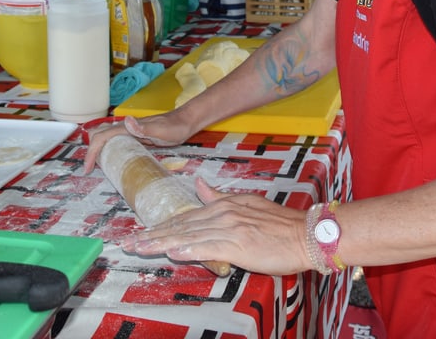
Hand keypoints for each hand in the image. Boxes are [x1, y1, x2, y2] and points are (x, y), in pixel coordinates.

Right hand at [82, 114, 191, 173]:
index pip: (102, 137)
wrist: (185, 122)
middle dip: (91, 151)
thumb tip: (126, 120)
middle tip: (90, 169)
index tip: (88, 168)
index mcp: (127, 127)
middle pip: (99, 136)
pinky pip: (116, 143)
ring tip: (96, 166)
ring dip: (97, 150)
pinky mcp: (136, 137)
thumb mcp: (160, 130)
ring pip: (106, 139)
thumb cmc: (174, 127)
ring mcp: (131, 132)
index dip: (92, 152)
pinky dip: (108, 150)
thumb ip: (144, 127)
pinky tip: (112, 161)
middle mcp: (126, 128)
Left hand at [118, 178, 311, 274]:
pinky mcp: (238, 244)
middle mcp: (222, 214)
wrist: (307, 233)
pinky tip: (171, 251)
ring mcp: (229, 228)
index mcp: (223, 205)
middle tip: (128, 242)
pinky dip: (188, 249)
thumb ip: (219, 197)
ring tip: (139, 248)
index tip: (140, 233)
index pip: (184, 218)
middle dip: (151, 235)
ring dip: (161, 243)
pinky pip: (207, 247)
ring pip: (187, 236)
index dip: (160, 227)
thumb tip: (198, 185)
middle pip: (180, 226)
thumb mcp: (247, 203)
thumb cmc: (280, 224)